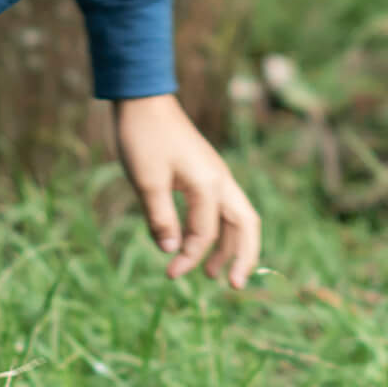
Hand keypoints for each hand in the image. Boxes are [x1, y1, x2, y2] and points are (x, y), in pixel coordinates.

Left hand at [112, 95, 260, 289]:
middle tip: (235, 287)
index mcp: (208, 184)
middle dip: (243, 257)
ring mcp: (215, 175)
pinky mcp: (204, 172)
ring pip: (235, 217)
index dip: (190, 257)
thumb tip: (171, 252)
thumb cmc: (143, 137)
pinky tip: (198, 241)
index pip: (205, 234)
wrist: (142, 98)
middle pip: (245, 225)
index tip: (170, 274)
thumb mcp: (146, 181)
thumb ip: (161, 219)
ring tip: (212, 274)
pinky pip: (220, 207)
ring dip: (228, 246)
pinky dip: (215, 228)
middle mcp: (220, 180)